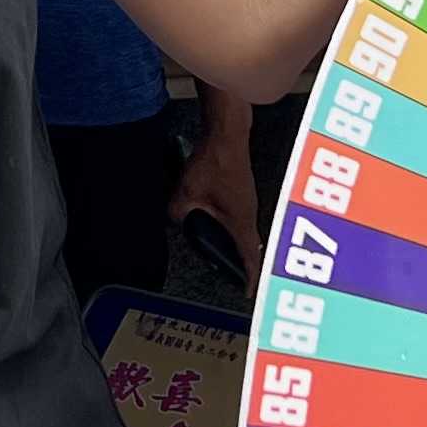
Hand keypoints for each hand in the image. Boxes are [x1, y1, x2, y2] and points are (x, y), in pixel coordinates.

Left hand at [168, 114, 260, 268]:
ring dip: (238, 243)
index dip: (250, 277)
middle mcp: (250, 213)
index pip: (249, 256)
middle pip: (250, 246)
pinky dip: (233, 226)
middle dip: (244, 263)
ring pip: (246, 230)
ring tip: (225, 253)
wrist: (227, 134)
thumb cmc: (214, 164)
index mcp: (240, 221)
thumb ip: (178, 213)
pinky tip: (218, 224)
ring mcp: (249, 200)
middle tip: (235, 276)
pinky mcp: (244, 190)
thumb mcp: (186, 193)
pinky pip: (241, 216)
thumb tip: (176, 219)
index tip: (249, 293)